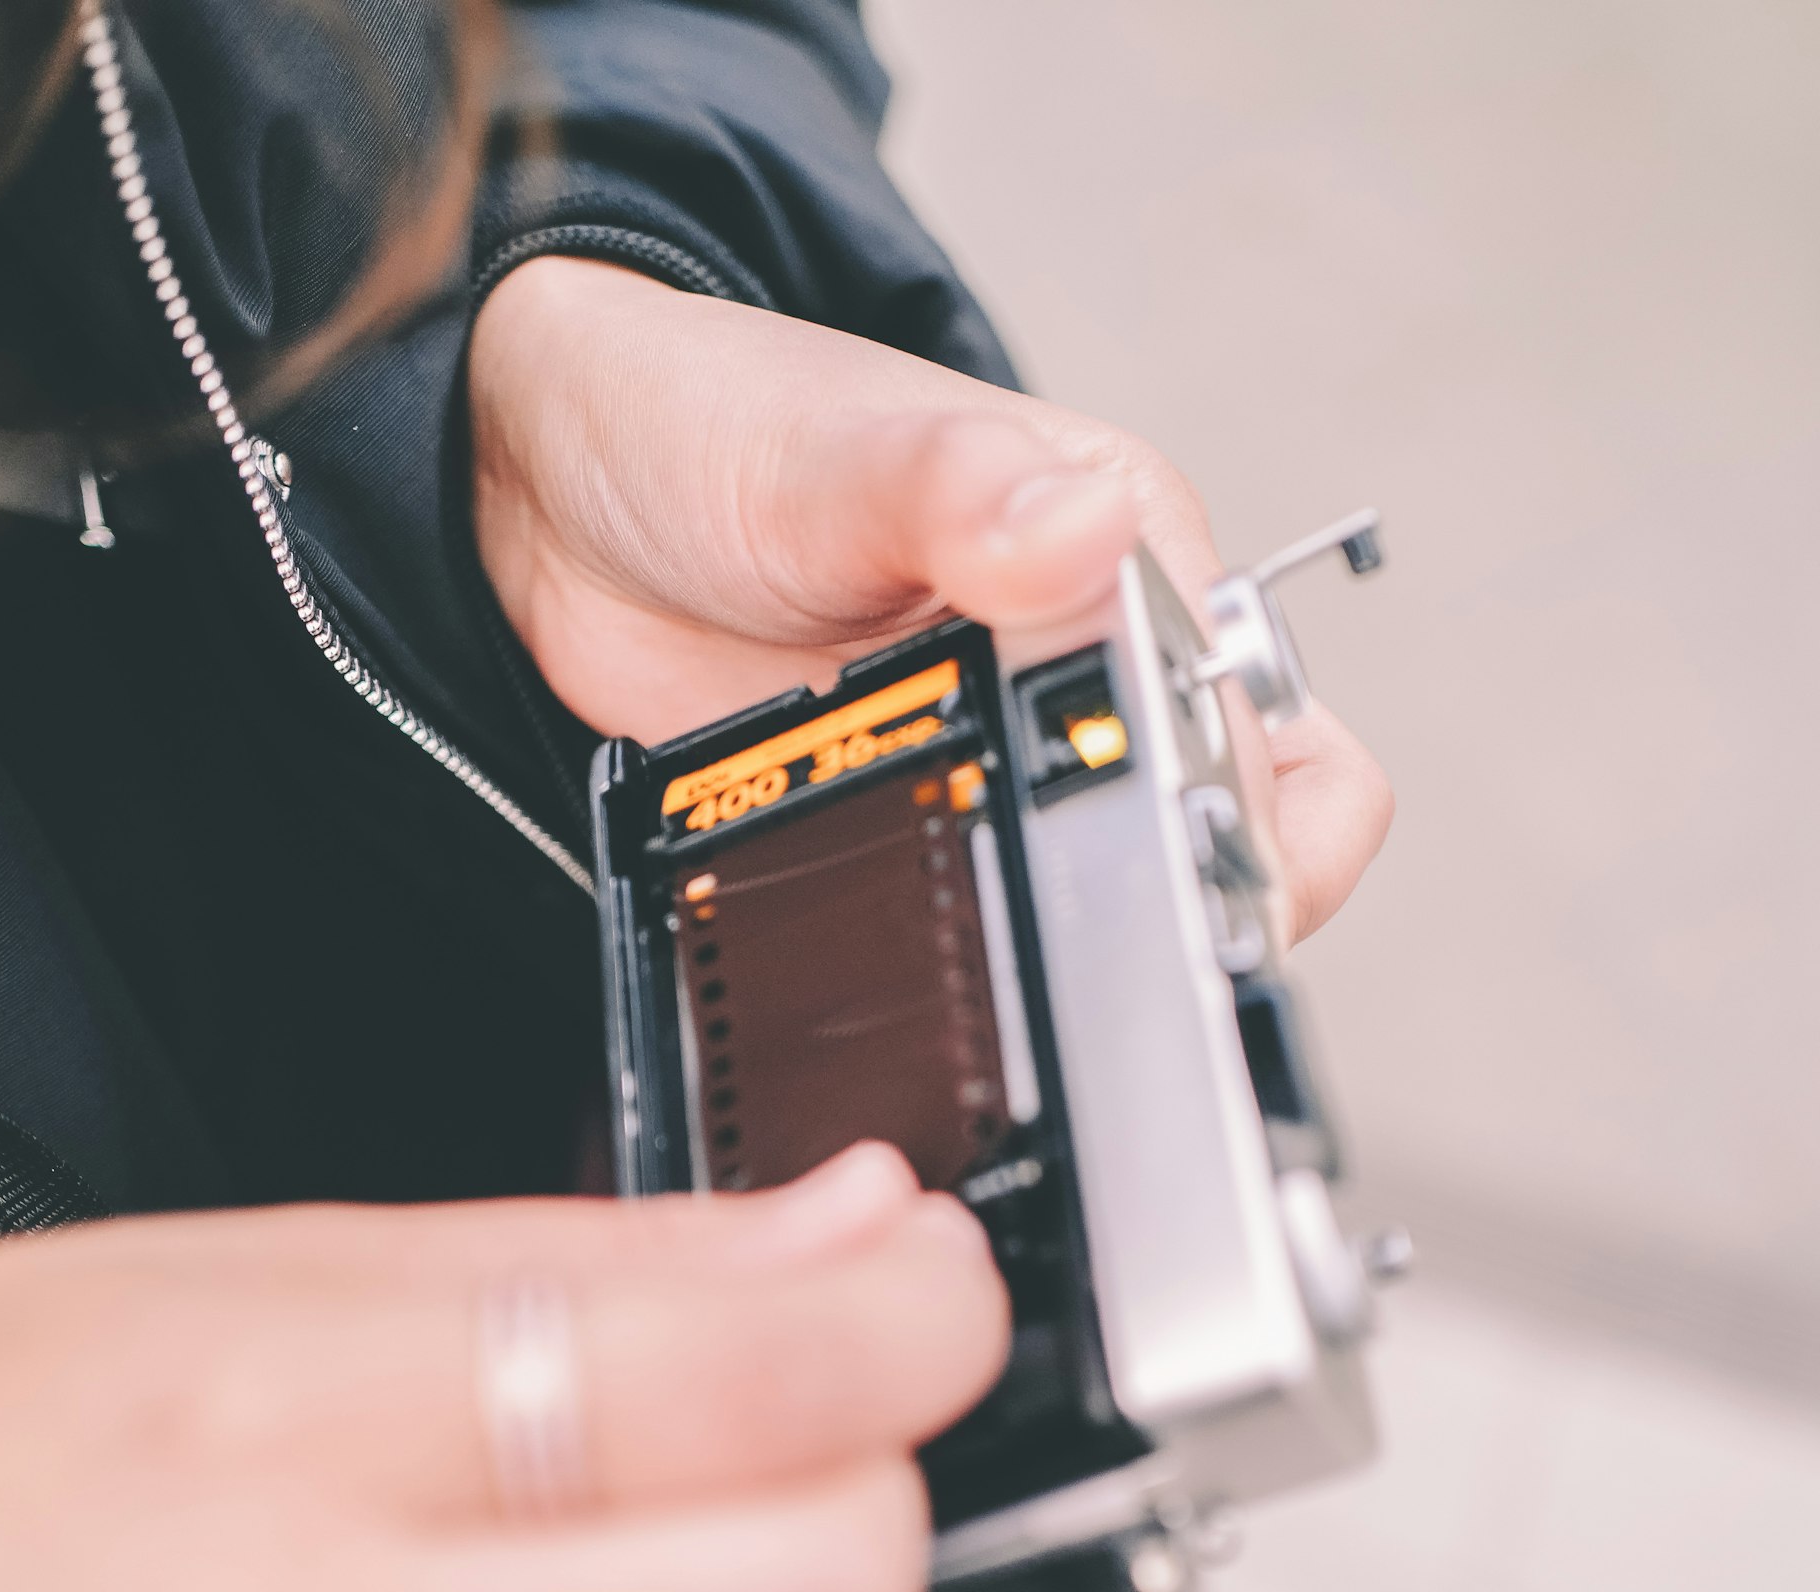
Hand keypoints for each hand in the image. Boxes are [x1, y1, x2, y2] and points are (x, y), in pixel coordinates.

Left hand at [470, 257, 1395, 941]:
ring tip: (985, 921)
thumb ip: (956, 492)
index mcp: (1125, 549)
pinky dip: (973, 943)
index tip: (1164, 878)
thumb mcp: (826, 455)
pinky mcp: (927, 812)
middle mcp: (1093, 652)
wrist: (552, 489)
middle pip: (1233, 838)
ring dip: (1077, 933)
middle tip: (1090, 938)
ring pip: (1123, 892)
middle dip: (1185, 908)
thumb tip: (1086, 527)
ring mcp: (1011, 746)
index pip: (1267, 734)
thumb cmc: (710, 421)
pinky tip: (907, 930)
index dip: (1238, 829)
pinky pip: (992, 913)